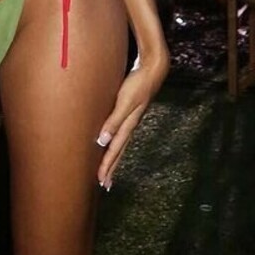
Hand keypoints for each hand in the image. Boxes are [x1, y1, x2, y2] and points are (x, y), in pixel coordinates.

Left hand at [95, 42, 168, 189]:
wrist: (153, 69)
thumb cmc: (138, 84)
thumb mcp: (125, 102)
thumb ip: (114, 121)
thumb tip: (102, 141)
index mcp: (128, 126)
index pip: (115, 150)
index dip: (107, 166)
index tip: (101, 181)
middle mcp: (129, 125)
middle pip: (119, 151)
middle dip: (111, 168)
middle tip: (105, 184)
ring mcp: (131, 119)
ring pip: (120, 143)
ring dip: (113, 157)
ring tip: (108, 170)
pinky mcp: (130, 112)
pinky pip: (121, 133)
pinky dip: (116, 143)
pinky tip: (112, 142)